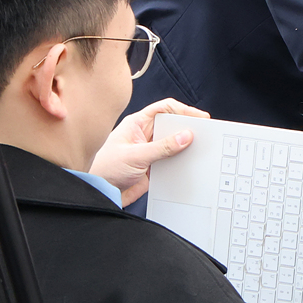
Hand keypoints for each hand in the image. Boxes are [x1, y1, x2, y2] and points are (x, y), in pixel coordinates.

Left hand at [90, 98, 208, 205]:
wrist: (98, 193)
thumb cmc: (105, 169)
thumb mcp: (136, 156)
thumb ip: (162, 147)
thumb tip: (185, 136)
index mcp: (137, 124)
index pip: (165, 108)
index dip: (184, 110)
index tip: (200, 117)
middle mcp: (144, 134)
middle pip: (172, 125)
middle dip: (187, 128)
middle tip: (204, 133)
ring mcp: (149, 150)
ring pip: (173, 143)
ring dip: (184, 146)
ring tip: (198, 149)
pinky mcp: (152, 166)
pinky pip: (171, 160)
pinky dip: (180, 161)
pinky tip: (186, 164)